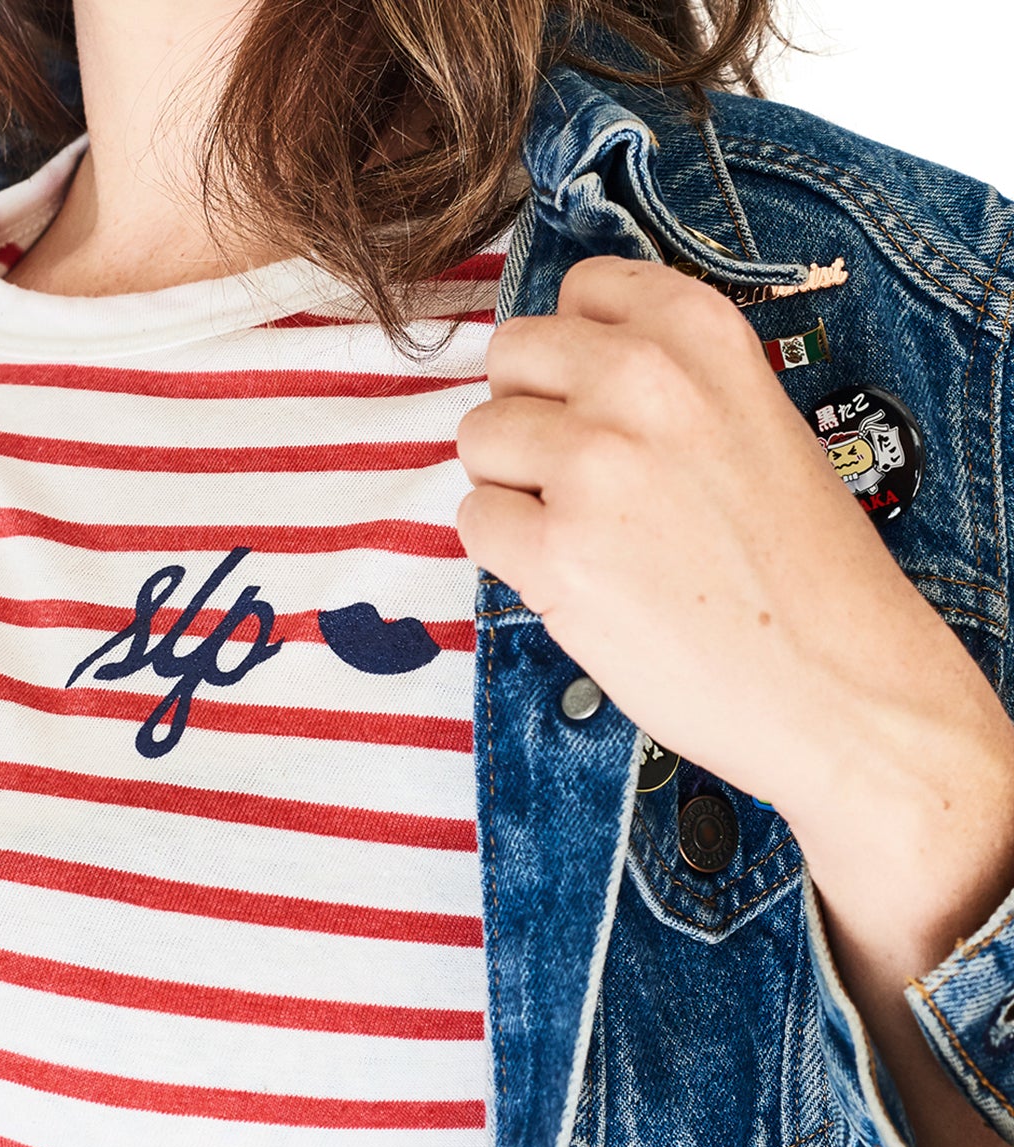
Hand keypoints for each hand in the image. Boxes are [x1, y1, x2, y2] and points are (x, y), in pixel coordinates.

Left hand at [454, 256, 985, 835]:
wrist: (840, 686)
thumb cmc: (807, 575)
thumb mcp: (762, 425)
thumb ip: (673, 388)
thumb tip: (574, 388)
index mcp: (700, 334)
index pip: (581, 291)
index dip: (575, 356)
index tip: (598, 404)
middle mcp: (640, 380)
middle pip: (511, 357)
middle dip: (530, 416)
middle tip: (578, 480)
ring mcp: (592, 464)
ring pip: (478, 437)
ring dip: (512, 486)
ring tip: (581, 535)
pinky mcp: (555, 551)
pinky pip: (474, 519)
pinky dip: (507, 553)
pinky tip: (571, 580)